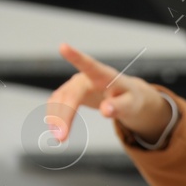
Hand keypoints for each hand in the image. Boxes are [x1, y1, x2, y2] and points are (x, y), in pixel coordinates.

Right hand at [46, 42, 172, 144]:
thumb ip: (120, 107)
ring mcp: (75, 84)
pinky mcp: (69, 93)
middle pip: (70, 94)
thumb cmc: (130, 98)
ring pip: (59, 100)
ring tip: (59, 138)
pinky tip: (56, 130)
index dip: (76, 56)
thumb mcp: (131, 104)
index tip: (63, 46)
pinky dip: (55, 117)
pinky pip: (57, 104)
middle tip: (61, 137)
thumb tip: (106, 111)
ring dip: (56, 118)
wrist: (126, 97)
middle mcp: (85, 77)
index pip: (89, 64)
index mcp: (104, 76)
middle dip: (64, 115)